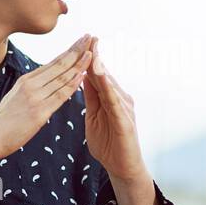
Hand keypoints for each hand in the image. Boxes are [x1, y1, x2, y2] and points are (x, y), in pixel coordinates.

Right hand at [0, 35, 91, 175]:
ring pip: (62, 77)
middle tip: (90, 36)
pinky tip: (83, 75)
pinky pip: (60, 95)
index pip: (53, 63)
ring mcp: (35, 97)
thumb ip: (31, 90)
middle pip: (59, 64)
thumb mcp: (15, 98)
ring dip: (79, 64)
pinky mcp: (39, 112)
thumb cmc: (3, 122)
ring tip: (92, 52)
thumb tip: (42, 84)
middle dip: (77, 49)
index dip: (69, 51)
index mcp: (26, 80)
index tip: (81, 41)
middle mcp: (31, 85)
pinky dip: (72, 84)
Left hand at [82, 37, 147, 181]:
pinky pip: (115, 103)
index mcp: (110, 98)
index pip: (98, 74)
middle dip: (96, 57)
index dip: (89, 58)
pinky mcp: (125, 122)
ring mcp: (124, 109)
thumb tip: (81, 77)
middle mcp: (120, 99)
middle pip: (105, 75)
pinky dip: (108, 89)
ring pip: (110, 85)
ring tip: (93, 53)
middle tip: (88, 37)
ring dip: (101, 69)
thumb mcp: (94, 116)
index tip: (80, 41)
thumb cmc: (108, 143)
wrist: (122, 167)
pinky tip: (101, 80)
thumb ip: (91, 98)